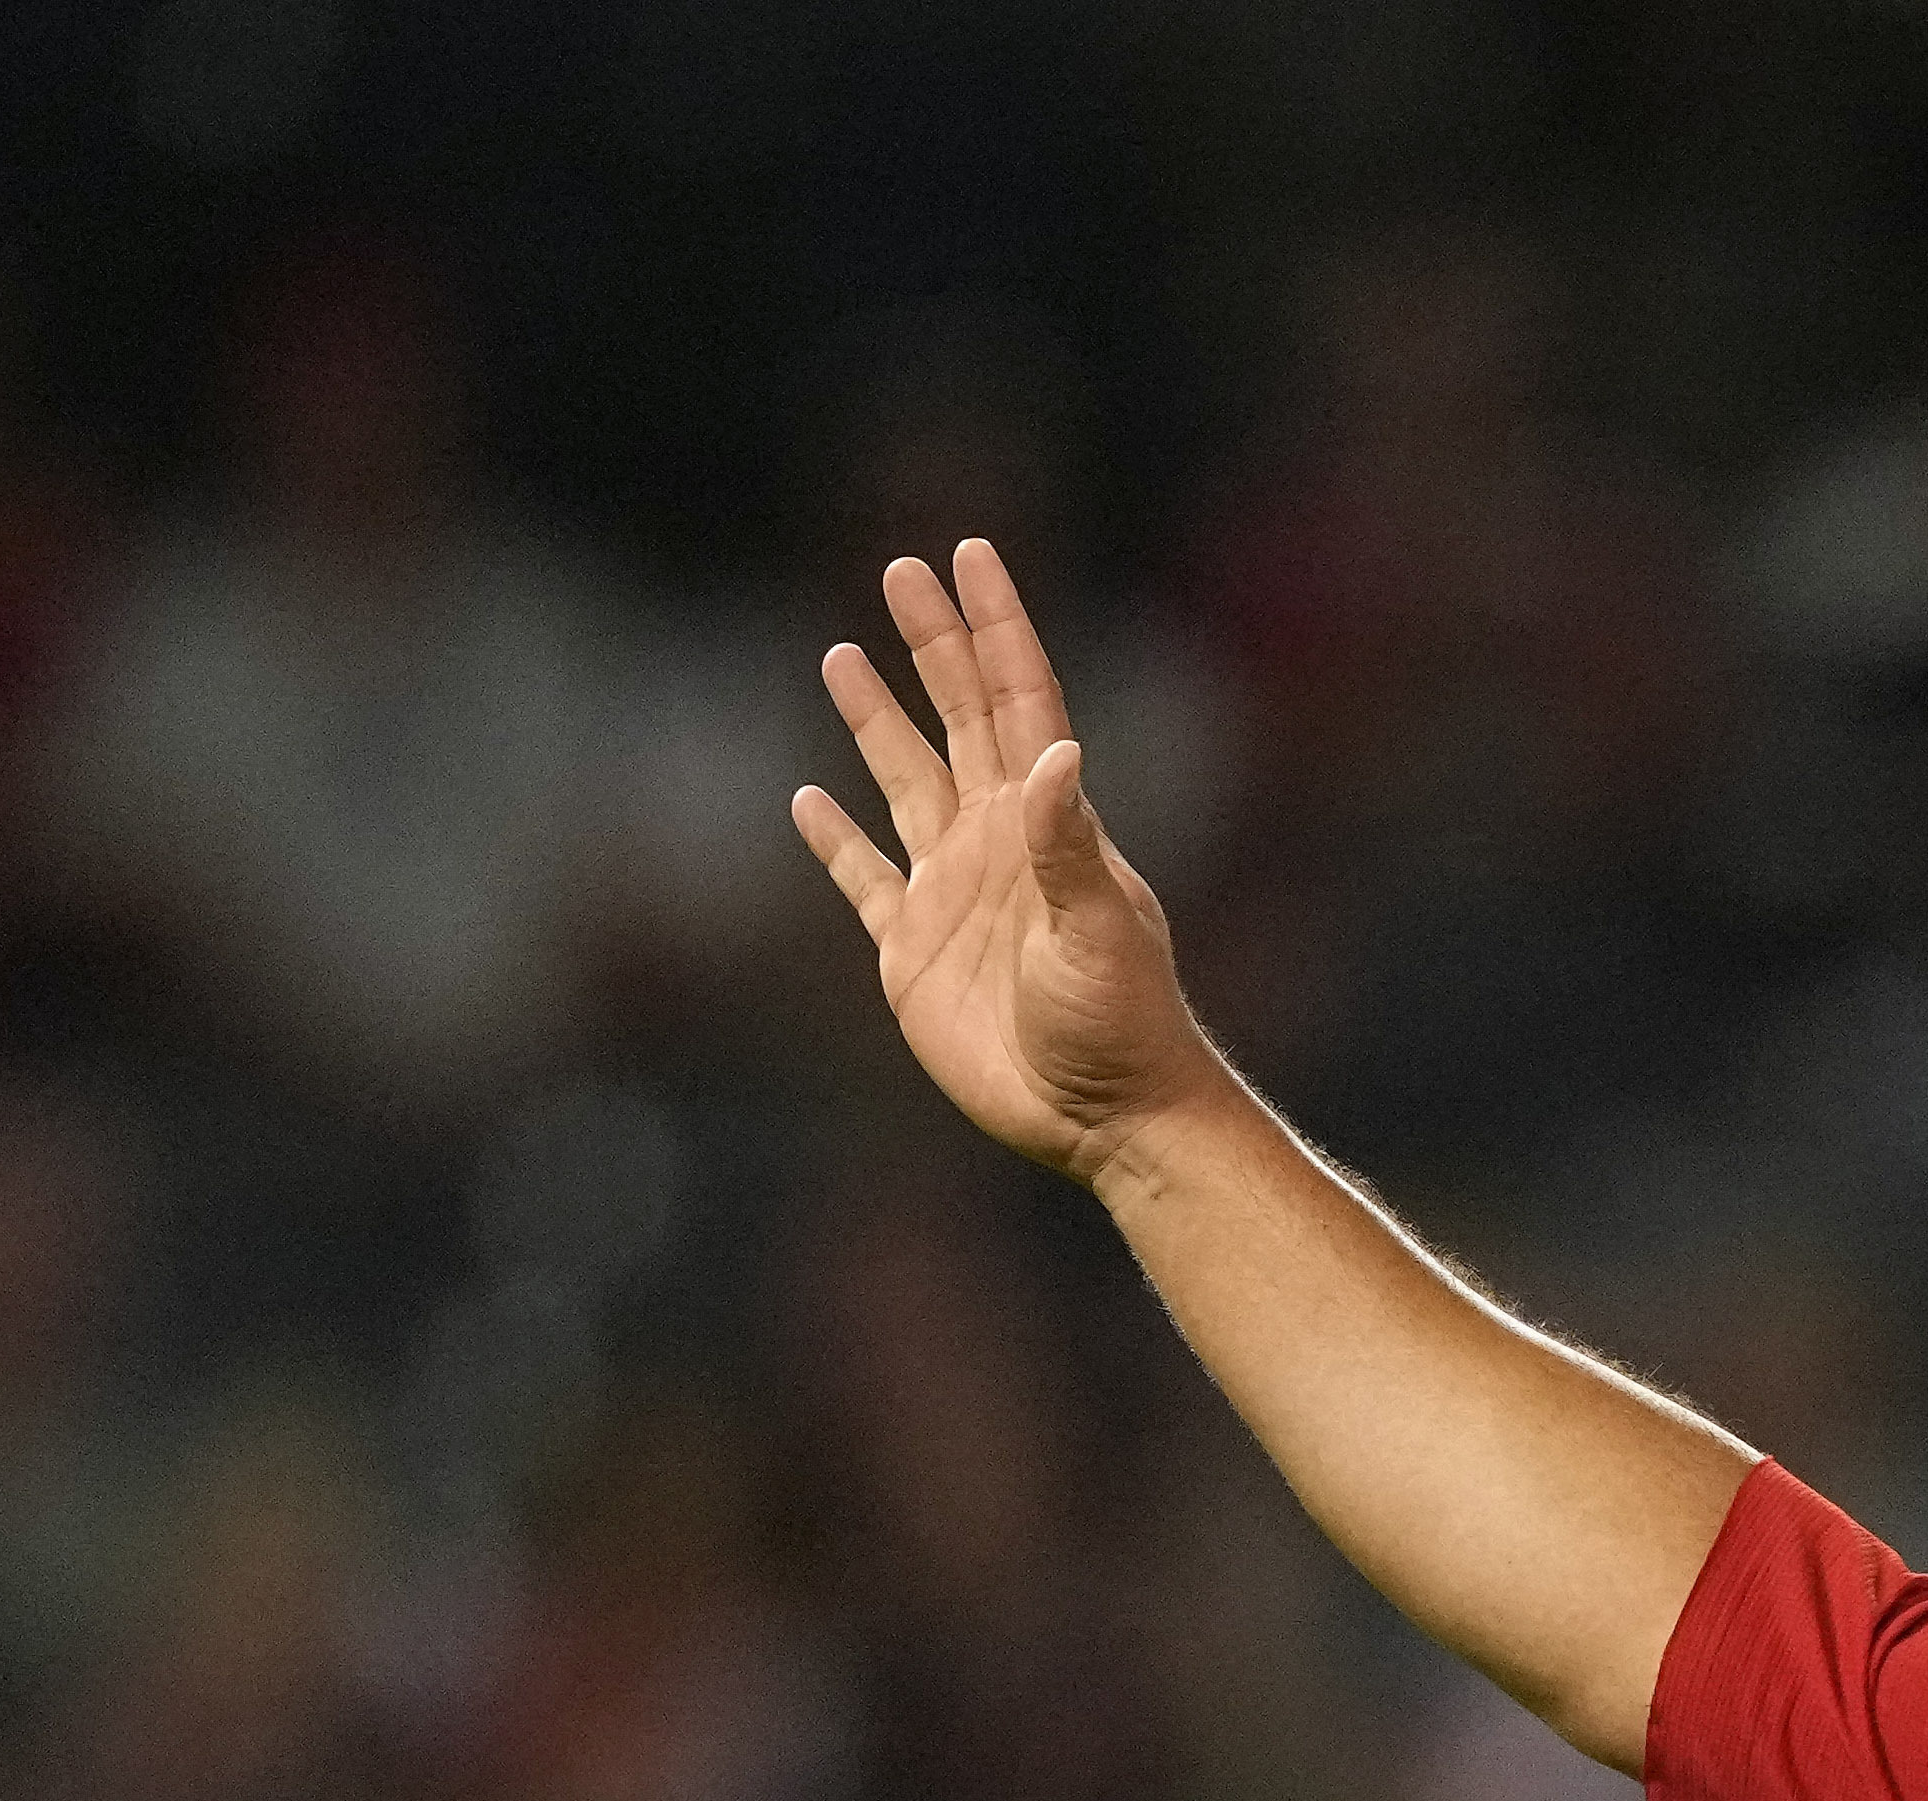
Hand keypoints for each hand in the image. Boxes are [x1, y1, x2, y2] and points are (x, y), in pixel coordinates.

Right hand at [791, 541, 1221, 1181]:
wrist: (1101, 1117)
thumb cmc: (1119, 1026)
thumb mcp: (1098, 932)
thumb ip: (1067, 845)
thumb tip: (1053, 752)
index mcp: (1047, 823)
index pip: (1017, 700)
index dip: (994, 627)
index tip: (971, 554)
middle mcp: (997, 841)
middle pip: (955, 718)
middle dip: (930, 644)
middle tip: (899, 569)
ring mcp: (952, 892)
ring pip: (902, 782)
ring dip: (874, 720)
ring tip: (841, 654)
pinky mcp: (911, 951)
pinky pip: (863, 877)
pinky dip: (834, 839)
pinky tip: (808, 798)